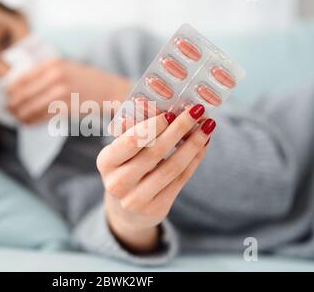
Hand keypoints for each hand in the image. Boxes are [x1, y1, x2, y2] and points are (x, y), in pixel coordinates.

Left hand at [6, 59, 129, 123]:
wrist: (110, 90)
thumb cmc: (86, 79)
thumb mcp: (65, 66)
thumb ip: (45, 72)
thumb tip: (20, 85)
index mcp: (52, 64)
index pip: (22, 77)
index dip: (11, 89)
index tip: (7, 95)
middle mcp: (54, 76)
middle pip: (23, 93)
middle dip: (13, 103)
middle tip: (8, 109)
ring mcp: (60, 93)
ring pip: (31, 107)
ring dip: (20, 114)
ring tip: (16, 117)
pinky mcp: (65, 108)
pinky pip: (41, 116)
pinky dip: (31, 121)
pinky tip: (27, 122)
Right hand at [96, 104, 214, 252]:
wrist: (126, 208)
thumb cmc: (126, 167)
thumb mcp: (122, 149)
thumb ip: (136, 128)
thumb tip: (157, 104)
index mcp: (106, 162)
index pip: (131, 140)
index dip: (153, 126)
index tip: (171, 112)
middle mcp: (118, 183)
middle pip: (155, 152)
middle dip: (179, 128)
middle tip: (197, 110)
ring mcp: (137, 199)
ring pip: (172, 167)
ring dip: (193, 144)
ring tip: (207, 126)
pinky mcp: (157, 208)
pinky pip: (181, 179)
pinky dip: (195, 159)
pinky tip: (203, 144)